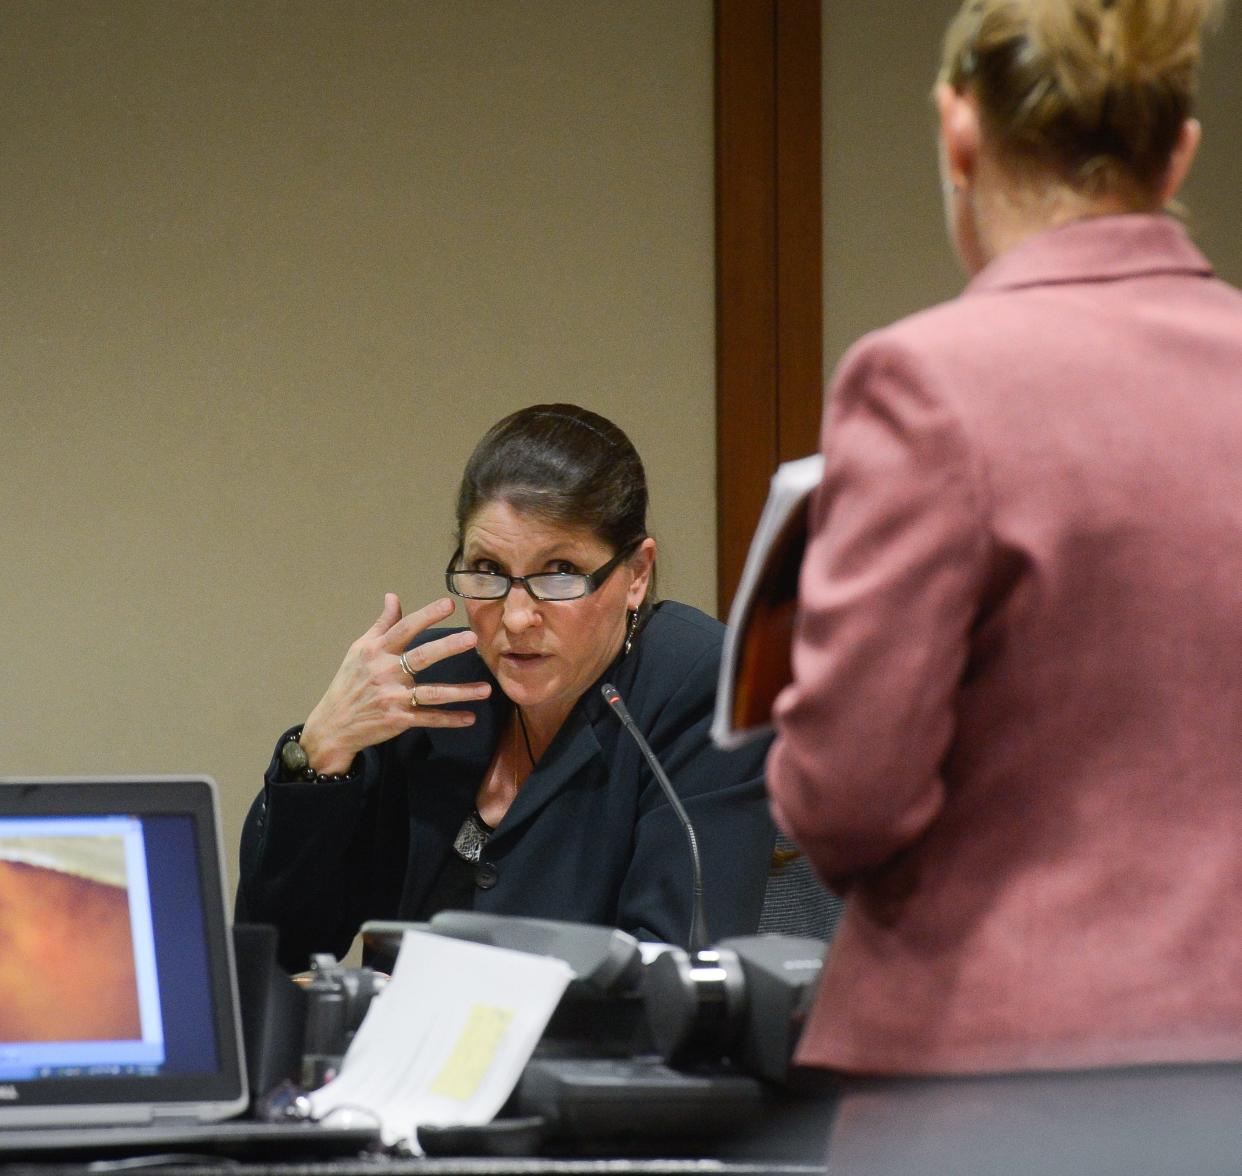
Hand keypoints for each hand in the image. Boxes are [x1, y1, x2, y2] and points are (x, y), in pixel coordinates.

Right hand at [299, 594, 490, 773]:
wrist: (333, 724)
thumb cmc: (350, 682)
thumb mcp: (360, 650)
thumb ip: (382, 624)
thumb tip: (393, 596)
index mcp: (377, 651)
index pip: (405, 629)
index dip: (427, 615)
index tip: (449, 603)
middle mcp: (386, 672)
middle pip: (421, 657)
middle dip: (447, 647)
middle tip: (472, 638)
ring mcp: (393, 698)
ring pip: (432, 693)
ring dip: (460, 692)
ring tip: (486, 689)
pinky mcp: (398, 720)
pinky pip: (428, 719)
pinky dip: (450, 720)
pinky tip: (470, 718)